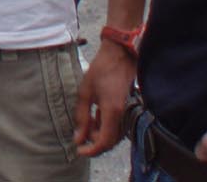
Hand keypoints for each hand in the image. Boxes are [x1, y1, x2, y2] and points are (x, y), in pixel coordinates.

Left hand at [74, 41, 134, 155]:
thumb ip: (81, 117)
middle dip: (94, 142)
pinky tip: (95, 117)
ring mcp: (128, 112)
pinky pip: (118, 126)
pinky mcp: (128, 109)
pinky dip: (105, 127)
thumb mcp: (85, 92)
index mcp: (113, 111)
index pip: (105, 142)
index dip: (92, 150)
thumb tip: (78, 138)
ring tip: (86, 123)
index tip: (79, 150)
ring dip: (99, 134)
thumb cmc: (101, 70)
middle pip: (110, 141)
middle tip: (80, 134)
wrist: (119, 55)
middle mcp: (124, 115)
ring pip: (114, 135)